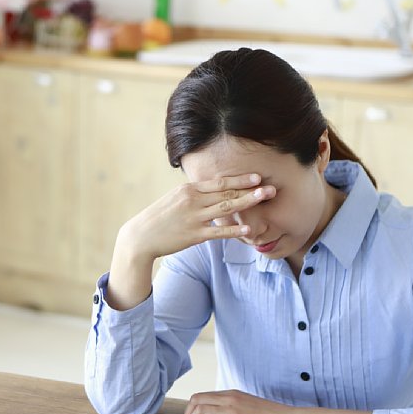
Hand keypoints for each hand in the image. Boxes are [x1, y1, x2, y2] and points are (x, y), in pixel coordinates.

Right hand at [118, 173, 275, 261]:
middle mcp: (193, 200)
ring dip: (248, 202)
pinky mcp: (194, 235)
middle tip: (271, 188)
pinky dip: (234, 230)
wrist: (140, 237)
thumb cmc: (159, 218)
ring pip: (226, 208)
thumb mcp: (174, 199)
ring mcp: (194, 218)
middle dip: (251, 189)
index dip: (240, 179)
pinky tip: (249, 230)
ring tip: (265, 199)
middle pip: (227, 192)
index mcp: (189, 189)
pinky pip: (218, 232)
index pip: (219, 182)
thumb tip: (210, 190)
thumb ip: (194, 194)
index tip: (258, 176)